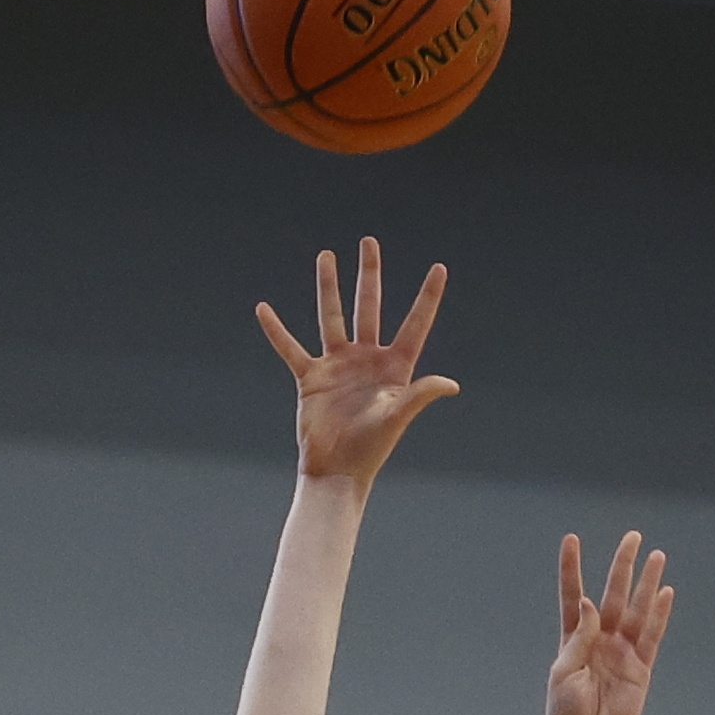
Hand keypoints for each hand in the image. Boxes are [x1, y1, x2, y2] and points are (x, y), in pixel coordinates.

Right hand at [257, 238, 458, 489]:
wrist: (336, 472)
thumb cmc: (371, 449)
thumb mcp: (397, 416)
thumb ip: (421, 395)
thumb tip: (451, 384)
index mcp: (395, 367)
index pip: (415, 324)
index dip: (428, 297)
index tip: (439, 267)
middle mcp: (367, 360)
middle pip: (369, 307)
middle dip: (370, 274)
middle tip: (369, 242)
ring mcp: (338, 366)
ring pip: (332, 317)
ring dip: (329, 287)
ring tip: (326, 256)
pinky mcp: (311, 378)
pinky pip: (290, 348)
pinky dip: (276, 331)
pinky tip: (263, 309)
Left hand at [546, 531, 673, 714]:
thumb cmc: (566, 714)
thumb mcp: (563, 672)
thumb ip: (578, 637)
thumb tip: (590, 602)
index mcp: (574, 639)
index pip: (573, 596)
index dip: (571, 568)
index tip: (571, 539)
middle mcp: (600, 640)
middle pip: (612, 594)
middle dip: (622, 566)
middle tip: (632, 537)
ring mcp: (622, 652)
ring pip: (637, 610)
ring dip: (647, 583)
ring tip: (657, 555)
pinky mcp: (641, 667)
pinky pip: (652, 636)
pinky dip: (660, 615)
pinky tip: (666, 592)